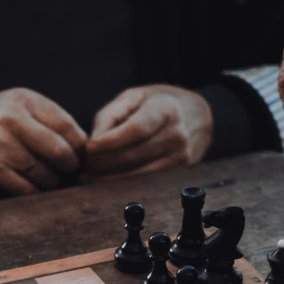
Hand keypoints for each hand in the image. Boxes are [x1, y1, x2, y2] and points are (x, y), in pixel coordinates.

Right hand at [0, 88, 87, 194]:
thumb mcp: (19, 106)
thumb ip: (49, 120)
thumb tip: (85, 146)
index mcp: (25, 100)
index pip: (67, 127)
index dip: (80, 147)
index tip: (81, 157)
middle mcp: (12, 119)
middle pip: (59, 152)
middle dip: (69, 167)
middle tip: (69, 172)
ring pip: (44, 174)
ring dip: (50, 182)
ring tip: (48, 180)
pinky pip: (24, 189)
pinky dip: (33, 193)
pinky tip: (32, 189)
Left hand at [84, 85, 212, 180]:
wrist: (198, 116)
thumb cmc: (160, 105)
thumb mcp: (135, 97)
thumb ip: (111, 115)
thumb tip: (92, 143)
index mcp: (165, 109)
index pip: (135, 129)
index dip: (110, 142)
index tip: (89, 149)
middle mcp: (176, 134)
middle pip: (133, 156)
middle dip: (103, 164)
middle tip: (84, 166)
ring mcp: (180, 157)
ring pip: (138, 175)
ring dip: (110, 180)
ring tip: (91, 177)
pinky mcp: (180, 174)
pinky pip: (146, 184)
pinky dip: (124, 186)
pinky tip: (108, 183)